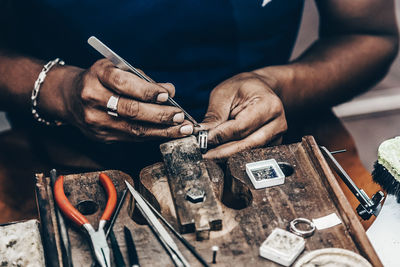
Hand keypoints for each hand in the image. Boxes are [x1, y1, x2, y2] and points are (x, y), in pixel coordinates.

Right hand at [46, 59, 193, 142]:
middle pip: (130, 110)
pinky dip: (152, 136)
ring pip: (133, 129)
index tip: (167, 94)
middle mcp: (93, 99)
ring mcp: (95, 121)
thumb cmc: (99, 79)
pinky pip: (131, 138)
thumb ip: (141, 79)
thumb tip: (169, 90)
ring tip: (181, 129)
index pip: (124, 84)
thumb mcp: (115, 68)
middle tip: (180, 116)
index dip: (147, 90)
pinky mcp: (101, 136)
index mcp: (97, 77)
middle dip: (160, 115)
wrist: (69, 96)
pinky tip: (167, 133)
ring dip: (161, 130)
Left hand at [199, 72, 286, 159]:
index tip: (204, 140)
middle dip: (223, 152)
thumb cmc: (242, 88)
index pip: (242, 127)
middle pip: (247, 144)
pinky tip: (220, 153)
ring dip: (227, 155)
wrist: (260, 88)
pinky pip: (251, 154)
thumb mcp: (224, 94)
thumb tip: (202, 133)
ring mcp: (277, 136)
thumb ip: (214, 115)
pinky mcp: (272, 145)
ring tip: (209, 155)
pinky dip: (234, 155)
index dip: (221, 136)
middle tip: (204, 155)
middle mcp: (277, 123)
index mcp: (269, 106)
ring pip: (248, 152)